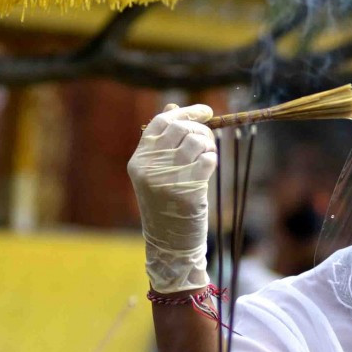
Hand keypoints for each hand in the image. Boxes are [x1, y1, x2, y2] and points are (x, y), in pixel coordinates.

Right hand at [128, 103, 217, 293]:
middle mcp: (148, 168)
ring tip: (208, 156)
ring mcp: (166, 179)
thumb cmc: (168, 206)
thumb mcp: (159, 173)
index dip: (186, 112)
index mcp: (138, 161)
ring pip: (196, 142)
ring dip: (209, 145)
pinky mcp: (186, 191)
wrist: (170, 244)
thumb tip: (173, 107)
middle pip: (181, 129)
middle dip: (202, 129)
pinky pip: (208, 160)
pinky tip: (209, 169)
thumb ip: (164, 143)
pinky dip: (213, 160)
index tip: (206, 111)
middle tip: (209, 141)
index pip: (161, 122)